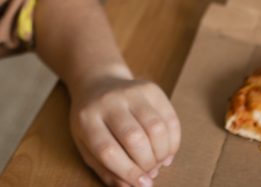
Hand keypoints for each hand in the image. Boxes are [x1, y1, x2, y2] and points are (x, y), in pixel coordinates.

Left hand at [69, 72, 179, 186]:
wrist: (97, 83)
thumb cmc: (91, 122)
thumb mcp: (86, 146)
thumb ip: (106, 170)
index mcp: (87, 119)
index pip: (108, 150)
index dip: (129, 172)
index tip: (143, 184)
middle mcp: (109, 101)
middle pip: (135, 138)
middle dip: (147, 163)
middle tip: (150, 172)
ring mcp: (131, 91)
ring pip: (156, 128)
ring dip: (163, 153)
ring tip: (158, 162)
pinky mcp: (151, 88)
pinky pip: (170, 118)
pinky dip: (173, 141)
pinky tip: (166, 150)